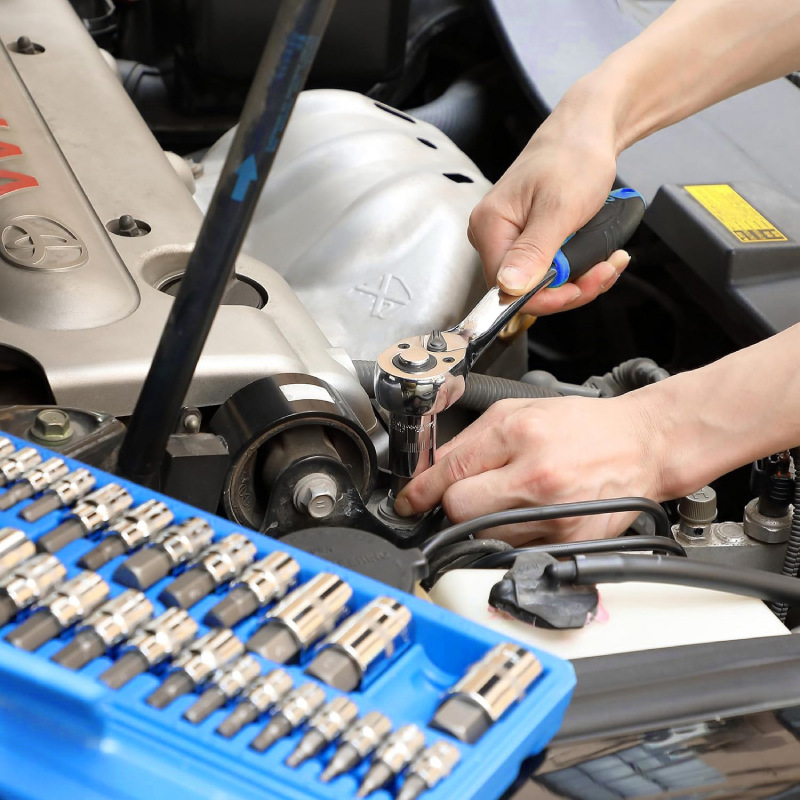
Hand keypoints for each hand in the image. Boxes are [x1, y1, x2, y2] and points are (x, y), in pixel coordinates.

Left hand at [393, 394, 661, 544]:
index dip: (420, 490)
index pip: (450, 472)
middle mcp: (537, 478)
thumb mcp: (520, 411)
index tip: (408, 501)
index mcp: (520, 435)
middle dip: (453, 504)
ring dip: (483, 523)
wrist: (643, 445)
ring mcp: (555, 516)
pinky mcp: (570, 543)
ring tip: (509, 500)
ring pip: (483, 537)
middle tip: (469, 493)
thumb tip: (431, 471)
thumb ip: (471, 440)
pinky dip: (512, 539)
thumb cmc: (584, 426)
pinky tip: (529, 516)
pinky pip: (517, 552)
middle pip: (459, 510)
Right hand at [468, 87, 629, 313]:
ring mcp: (509, 238)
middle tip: (604, 269)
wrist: (587, 131)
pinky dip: (578, 268)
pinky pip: (548, 269)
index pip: (507, 289)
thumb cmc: (573, 156)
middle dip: (571, 287)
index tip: (581, 286)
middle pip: (526, 290)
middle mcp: (492, 236)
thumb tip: (509, 288)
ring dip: (580, 279)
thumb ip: (533, 251)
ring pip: (541, 283)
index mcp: (489, 227)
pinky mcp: (526, 239)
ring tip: (609, 260)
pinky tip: (600, 257)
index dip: (547, 297)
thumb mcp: (558, 208)